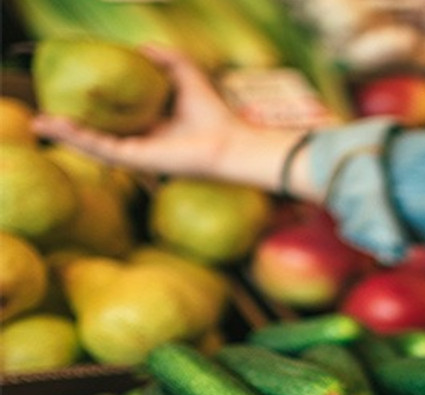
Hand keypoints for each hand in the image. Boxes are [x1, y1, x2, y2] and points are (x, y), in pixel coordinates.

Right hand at [32, 46, 241, 176]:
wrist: (227, 140)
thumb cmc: (212, 112)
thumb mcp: (185, 74)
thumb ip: (166, 59)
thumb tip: (141, 46)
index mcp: (147, 124)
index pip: (110, 116)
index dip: (87, 107)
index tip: (66, 92)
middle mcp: (138, 140)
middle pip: (95, 132)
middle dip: (68, 125)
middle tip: (43, 114)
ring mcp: (135, 152)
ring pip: (91, 144)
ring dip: (65, 134)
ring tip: (40, 122)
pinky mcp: (136, 160)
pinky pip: (100, 148)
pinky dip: (78, 139)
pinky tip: (59, 127)